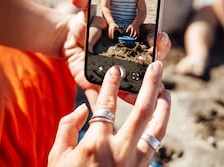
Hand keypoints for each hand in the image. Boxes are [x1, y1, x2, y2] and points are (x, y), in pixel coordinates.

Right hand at [48, 62, 170, 166]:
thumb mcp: (56, 156)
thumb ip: (67, 127)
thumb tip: (84, 110)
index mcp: (95, 144)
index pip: (106, 105)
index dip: (111, 84)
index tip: (116, 69)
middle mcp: (119, 151)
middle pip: (141, 110)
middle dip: (151, 84)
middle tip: (157, 66)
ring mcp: (134, 163)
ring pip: (158, 129)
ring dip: (164, 107)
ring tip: (166, 90)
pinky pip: (155, 146)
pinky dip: (159, 128)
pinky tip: (159, 118)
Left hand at [63, 0, 170, 107]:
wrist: (68, 39)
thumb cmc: (86, 22)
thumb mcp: (87, 11)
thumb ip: (86, 2)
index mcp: (133, 38)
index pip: (154, 40)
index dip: (160, 40)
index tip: (159, 37)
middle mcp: (130, 58)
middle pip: (150, 68)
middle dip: (155, 71)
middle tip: (154, 69)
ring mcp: (118, 75)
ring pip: (134, 89)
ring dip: (138, 95)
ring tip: (138, 98)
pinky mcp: (101, 86)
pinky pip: (105, 100)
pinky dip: (104, 105)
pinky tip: (105, 112)